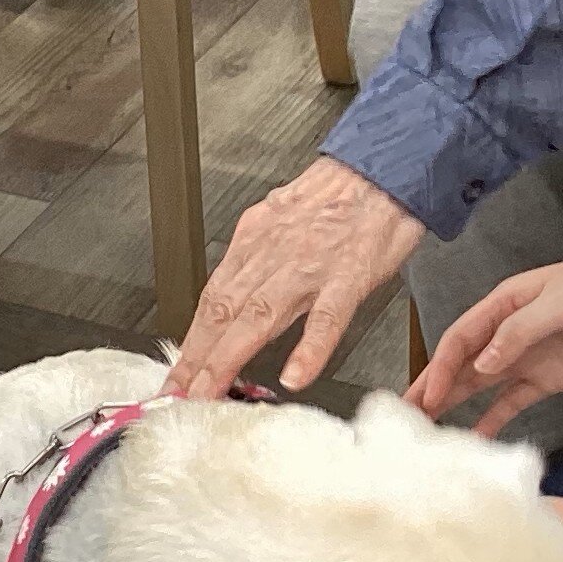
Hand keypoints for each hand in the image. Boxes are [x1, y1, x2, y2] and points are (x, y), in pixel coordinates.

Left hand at [167, 157, 424, 398]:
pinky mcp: (350, 274)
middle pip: (225, 311)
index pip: (213, 297)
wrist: (383, 167)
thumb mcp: (283, 218)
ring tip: (213, 393)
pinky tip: (295, 375)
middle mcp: (274, 253)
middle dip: (197, 359)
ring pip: (260, 316)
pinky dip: (309, 348)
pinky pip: (327, 317)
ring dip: (230, 358)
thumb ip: (259, 256)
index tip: (179, 375)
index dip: (192, 341)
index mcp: (257, 240)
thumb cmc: (340, 195)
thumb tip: (236, 291)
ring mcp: (311, 265)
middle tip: (178, 394)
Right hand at [407, 237, 562, 435]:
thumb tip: (484, 361)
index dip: (440, 366)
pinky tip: (477, 437)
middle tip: (408, 417)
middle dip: (434, 387)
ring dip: (456, 404)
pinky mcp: (549, 378)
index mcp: (508, 302)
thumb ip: (520, 331)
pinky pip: (512, 401)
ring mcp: (529, 356)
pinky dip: (493, 419)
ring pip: (481, 384)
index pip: (462, 336)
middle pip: (463, 362)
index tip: (425, 395)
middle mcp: (511, 330)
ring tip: (430, 430)